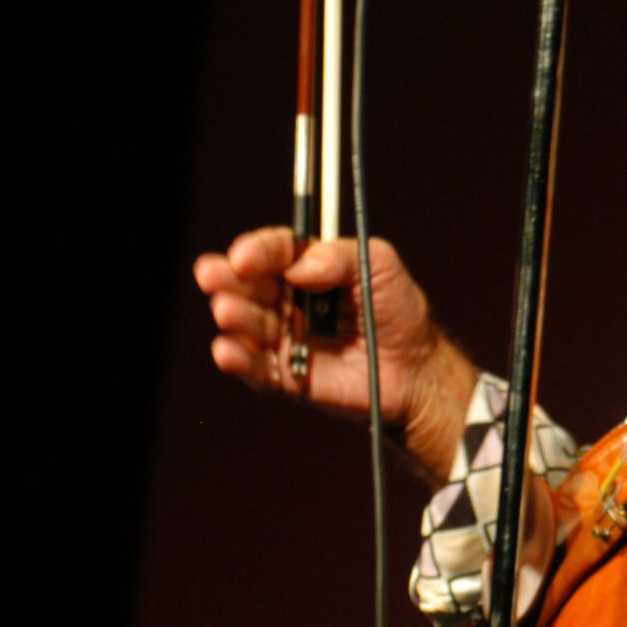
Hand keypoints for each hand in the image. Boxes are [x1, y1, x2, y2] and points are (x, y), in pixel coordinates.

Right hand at [193, 229, 477, 478]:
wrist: (415, 367)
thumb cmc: (398, 310)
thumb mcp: (380, 265)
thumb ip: (340, 256)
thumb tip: (299, 267)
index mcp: (308, 266)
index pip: (274, 251)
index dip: (257, 250)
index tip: (245, 256)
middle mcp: (287, 298)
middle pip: (249, 284)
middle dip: (228, 278)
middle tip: (212, 275)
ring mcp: (283, 336)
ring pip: (247, 324)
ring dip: (234, 315)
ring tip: (227, 310)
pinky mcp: (284, 375)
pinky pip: (254, 368)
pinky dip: (238, 360)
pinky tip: (226, 351)